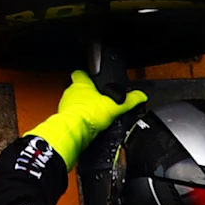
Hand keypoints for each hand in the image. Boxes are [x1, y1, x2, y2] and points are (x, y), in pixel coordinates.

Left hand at [26, 69, 146, 160]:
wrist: (74, 131)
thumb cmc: (88, 114)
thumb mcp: (114, 106)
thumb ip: (129, 100)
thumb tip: (140, 96)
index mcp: (81, 84)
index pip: (80, 73)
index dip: (86, 75)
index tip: (93, 78)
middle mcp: (70, 93)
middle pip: (78, 89)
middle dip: (87, 95)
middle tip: (99, 101)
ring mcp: (65, 106)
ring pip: (74, 103)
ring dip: (82, 108)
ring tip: (95, 115)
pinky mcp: (64, 118)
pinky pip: (72, 116)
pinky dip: (79, 120)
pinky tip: (89, 126)